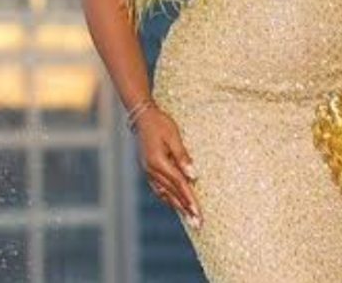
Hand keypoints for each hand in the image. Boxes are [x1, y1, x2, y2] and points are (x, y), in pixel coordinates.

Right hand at [134, 105, 202, 227]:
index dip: (190, 200)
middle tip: (198, 224)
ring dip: (178, 206)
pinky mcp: (148, 169)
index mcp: (158, 163)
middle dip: (186, 209)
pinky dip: (168, 198)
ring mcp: (148, 171)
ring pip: (165, 194)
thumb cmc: (160, 123)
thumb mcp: (174, 136)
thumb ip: (183, 156)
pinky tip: (175, 203)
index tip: (199, 213)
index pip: (179, 185)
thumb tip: (194, 176)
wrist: (142, 117)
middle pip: (173, 194)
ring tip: (189, 218)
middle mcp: (152, 170)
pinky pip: (159, 189)